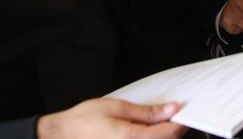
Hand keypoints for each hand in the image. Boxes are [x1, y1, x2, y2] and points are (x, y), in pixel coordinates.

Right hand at [37, 99, 184, 138]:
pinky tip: (139, 132)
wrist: (61, 136)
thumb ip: (146, 112)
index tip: (181, 112)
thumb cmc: (83, 122)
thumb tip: (169, 109)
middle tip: (166, 115)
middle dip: (170, 130)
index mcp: (132, 138)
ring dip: (158, 136)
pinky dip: (147, 138)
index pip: (169, 133)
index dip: (180, 122)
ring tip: (149, 124)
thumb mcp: (116, 108)